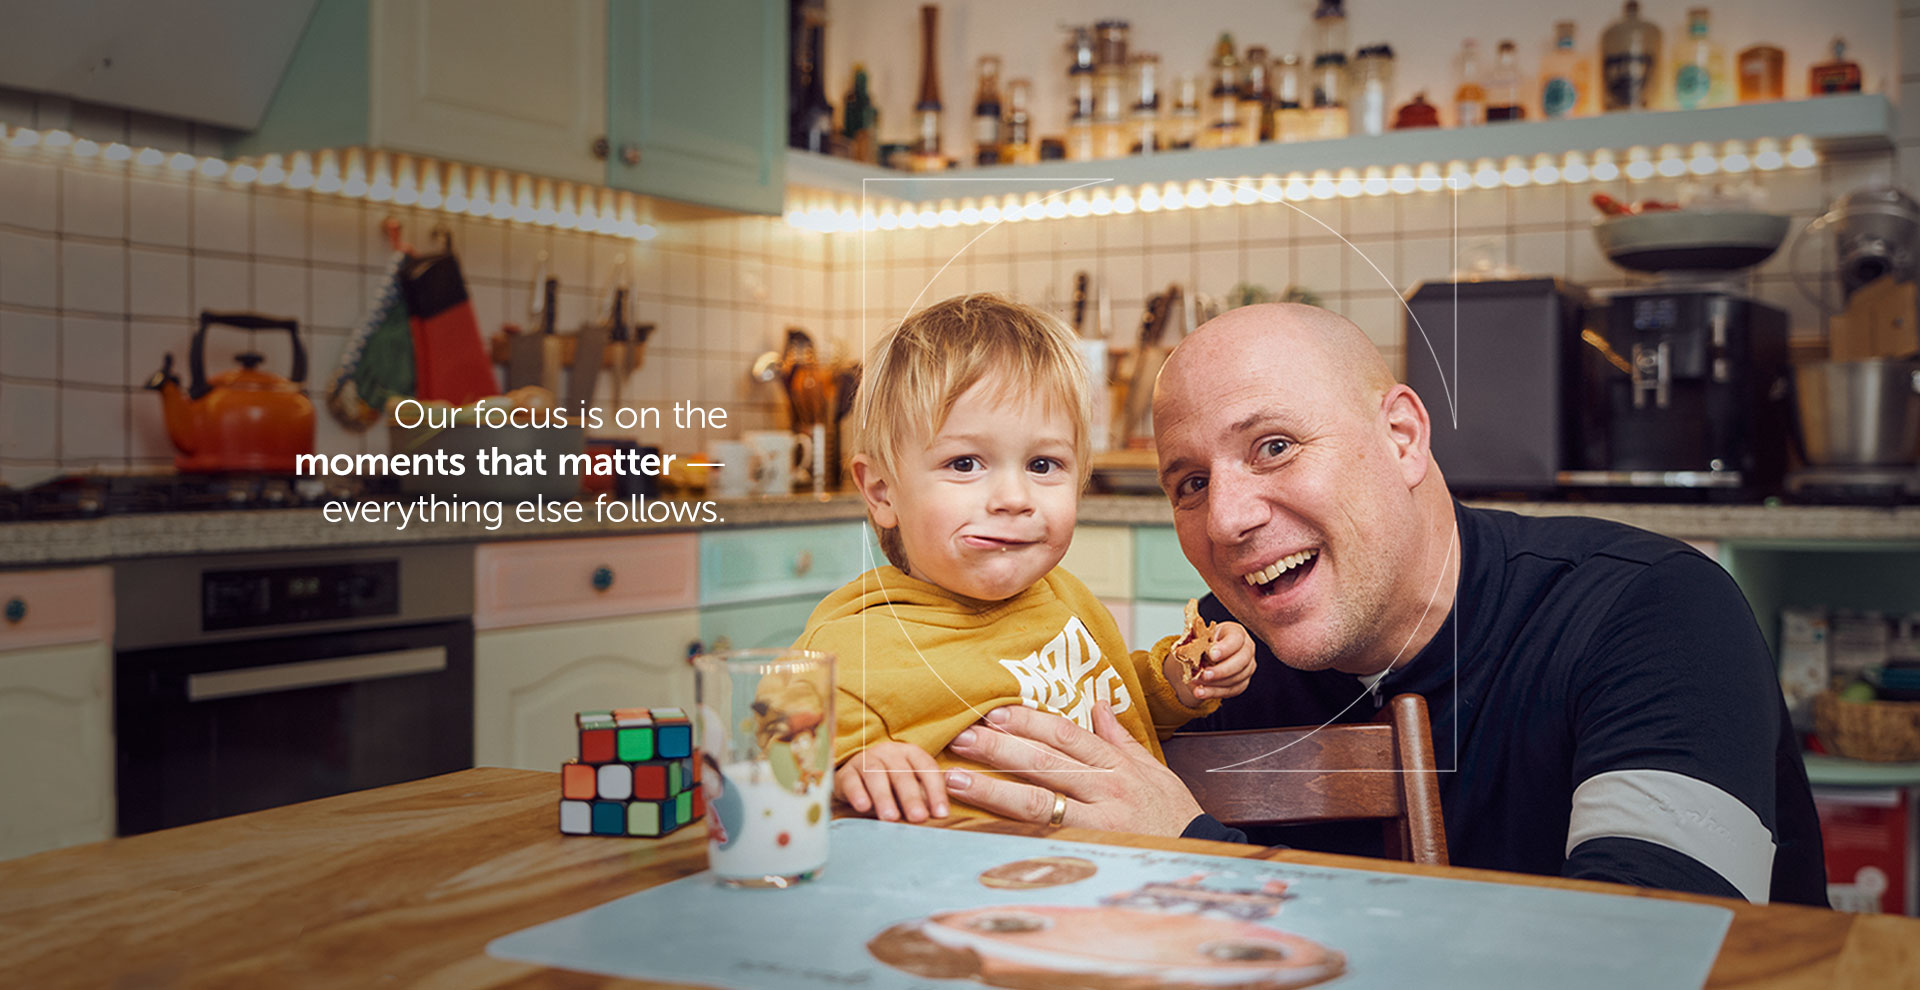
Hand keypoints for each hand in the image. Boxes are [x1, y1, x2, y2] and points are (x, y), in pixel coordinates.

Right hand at [833, 741, 948, 821]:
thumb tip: (940, 815)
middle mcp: (889, 752)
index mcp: (910, 753)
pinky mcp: (846, 772)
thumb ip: (925, 797)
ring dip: (884, 797)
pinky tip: (863, 807)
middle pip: (902, 773)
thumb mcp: (910, 788)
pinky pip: (851, 781)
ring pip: (876, 775)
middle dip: (911, 797)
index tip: (941, 814)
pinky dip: (857, 793)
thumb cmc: (891, 786)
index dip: (936, 791)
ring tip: (891, 818)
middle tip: (918, 818)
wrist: (855, 780)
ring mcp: (865, 759)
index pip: (927, 768)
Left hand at [943, 703, 1202, 835]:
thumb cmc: (1171, 813)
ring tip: (954, 778)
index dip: (1030, 721)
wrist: (1198, 856)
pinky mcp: (1090, 852)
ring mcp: (1097, 822)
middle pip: (1045, 762)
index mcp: (1117, 765)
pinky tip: (981, 823)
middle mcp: (1106, 789)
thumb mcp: (1153, 770)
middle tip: (963, 736)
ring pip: (1037, 800)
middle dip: (1001, 748)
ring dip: (992, 788)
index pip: (1067, 736)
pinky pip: (1045, 838)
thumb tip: (1098, 704)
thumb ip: (1120, 739)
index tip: (996, 712)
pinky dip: (1011, 830)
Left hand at [1164, 621, 1258, 704]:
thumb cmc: (1203, 643)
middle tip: (1205, 674)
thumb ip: (1195, 641)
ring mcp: (1247, 667)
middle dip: (1222, 670)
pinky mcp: (1242, 683)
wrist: (1202, 659)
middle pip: (1241, 661)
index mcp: (1236, 633)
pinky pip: (1231, 690)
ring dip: (1215, 684)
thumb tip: (1184, 649)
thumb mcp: (1198, 637)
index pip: (1236, 639)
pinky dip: (1214, 692)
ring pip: (1236, 678)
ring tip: (1197, 684)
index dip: (1225, 648)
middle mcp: (1246, 649)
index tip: (1212, 655)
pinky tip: (1201, 692)